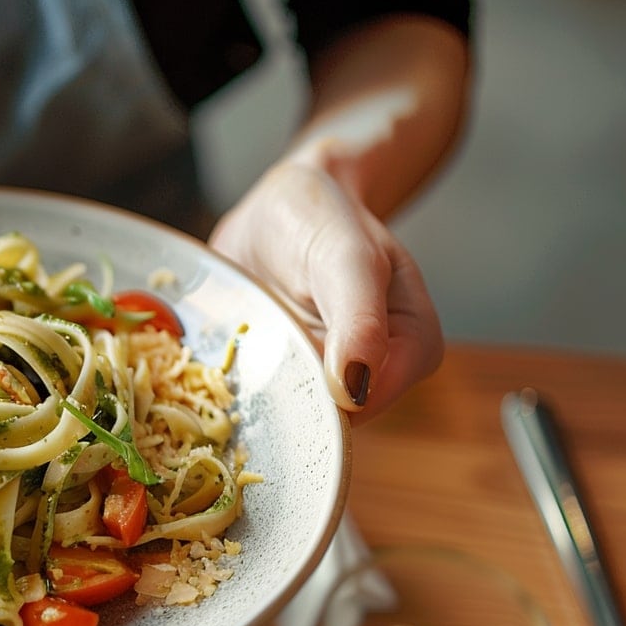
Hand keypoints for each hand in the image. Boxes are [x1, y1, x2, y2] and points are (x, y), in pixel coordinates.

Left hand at [208, 160, 442, 424]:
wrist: (283, 206)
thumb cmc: (325, 218)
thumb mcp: (347, 258)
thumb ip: (360, 321)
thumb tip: (354, 392)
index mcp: (411, 351)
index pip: (364, 406)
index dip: (317, 394)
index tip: (278, 358)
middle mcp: (371, 376)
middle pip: (323, 419)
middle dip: (279, 393)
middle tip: (247, 347)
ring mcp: (324, 380)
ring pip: (286, 416)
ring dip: (250, 391)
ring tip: (234, 343)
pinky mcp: (285, 378)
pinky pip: (257, 403)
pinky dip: (231, 388)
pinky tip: (214, 359)